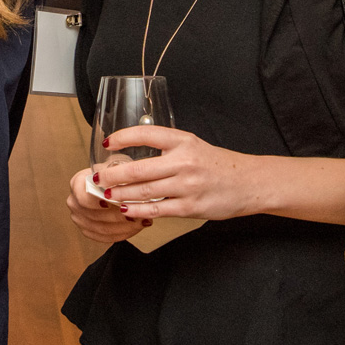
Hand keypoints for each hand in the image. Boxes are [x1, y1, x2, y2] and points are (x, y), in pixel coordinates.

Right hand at [67, 165, 146, 243]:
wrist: (109, 183)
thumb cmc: (112, 173)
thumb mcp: (114, 164)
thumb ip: (117, 169)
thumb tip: (125, 174)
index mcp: (77, 184)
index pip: (84, 197)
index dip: (100, 202)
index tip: (118, 203)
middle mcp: (74, 202)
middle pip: (95, 216)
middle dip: (120, 217)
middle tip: (139, 214)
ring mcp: (80, 219)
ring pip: (103, 229)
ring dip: (125, 227)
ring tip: (141, 221)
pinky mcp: (88, 231)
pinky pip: (106, 238)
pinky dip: (123, 234)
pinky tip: (136, 227)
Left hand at [89, 125, 258, 221]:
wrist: (247, 182)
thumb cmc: (216, 165)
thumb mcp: (192, 146)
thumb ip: (166, 149)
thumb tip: (131, 156)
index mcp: (183, 141)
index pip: (146, 134)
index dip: (122, 137)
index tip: (106, 143)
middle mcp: (184, 161)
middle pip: (138, 169)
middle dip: (112, 175)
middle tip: (97, 177)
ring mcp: (187, 185)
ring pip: (144, 191)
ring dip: (120, 194)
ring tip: (107, 195)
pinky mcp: (190, 207)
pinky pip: (156, 209)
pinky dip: (137, 210)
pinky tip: (126, 209)